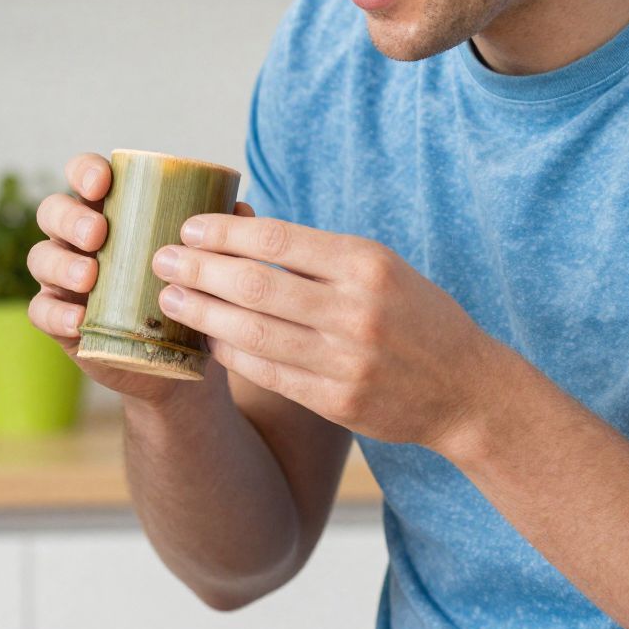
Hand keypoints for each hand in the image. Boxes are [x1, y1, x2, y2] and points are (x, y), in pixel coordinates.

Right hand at [26, 153, 256, 404]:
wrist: (176, 364)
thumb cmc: (185, 298)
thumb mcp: (203, 265)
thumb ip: (219, 237)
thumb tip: (240, 210)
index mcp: (111, 212)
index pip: (84, 175)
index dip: (86, 171)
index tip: (104, 183)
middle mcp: (79, 240)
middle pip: (53, 211)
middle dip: (70, 217)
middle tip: (98, 234)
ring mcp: (64, 279)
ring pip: (41, 258)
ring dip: (61, 263)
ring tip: (90, 277)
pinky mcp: (60, 321)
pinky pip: (40, 310)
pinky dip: (55, 313)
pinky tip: (77, 320)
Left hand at [150, 213, 498, 452]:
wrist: (467, 388)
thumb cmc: (414, 316)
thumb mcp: (380, 268)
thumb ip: (317, 255)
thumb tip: (239, 229)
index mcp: (366, 264)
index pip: (276, 240)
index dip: (223, 233)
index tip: (187, 227)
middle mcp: (356, 309)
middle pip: (255, 286)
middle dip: (199, 270)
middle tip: (160, 259)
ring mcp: (347, 359)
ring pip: (253, 332)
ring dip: (202, 314)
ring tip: (170, 297)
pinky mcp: (338, 401)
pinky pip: (268, 373)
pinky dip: (231, 354)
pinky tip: (206, 340)